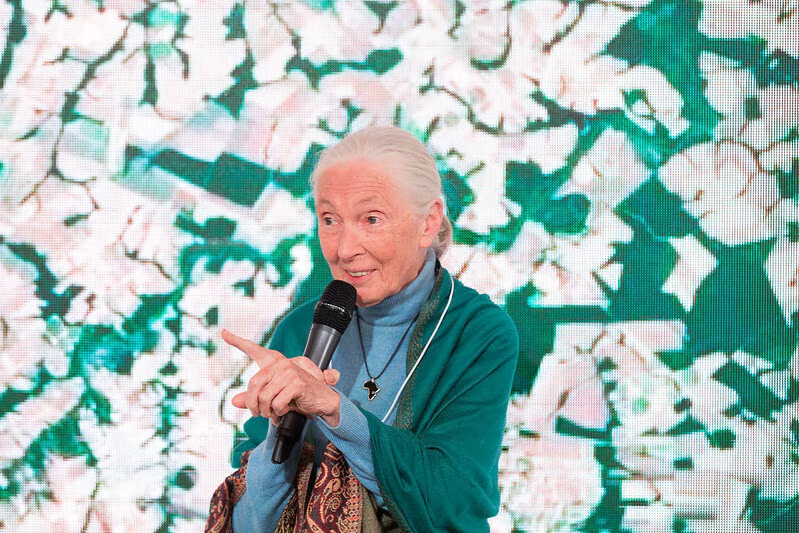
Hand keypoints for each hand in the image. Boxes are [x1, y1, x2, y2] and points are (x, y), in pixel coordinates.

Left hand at [224, 329, 340, 423]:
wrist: (320, 400)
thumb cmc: (296, 396)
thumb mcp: (272, 397)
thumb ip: (253, 398)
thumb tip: (234, 401)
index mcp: (272, 362)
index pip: (253, 349)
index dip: (237, 341)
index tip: (224, 332)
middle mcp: (279, 363)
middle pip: (253, 384)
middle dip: (253, 404)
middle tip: (259, 413)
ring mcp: (289, 372)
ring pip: (264, 397)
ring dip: (267, 411)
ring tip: (275, 412)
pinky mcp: (297, 383)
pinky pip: (277, 403)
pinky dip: (279, 412)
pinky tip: (287, 408)